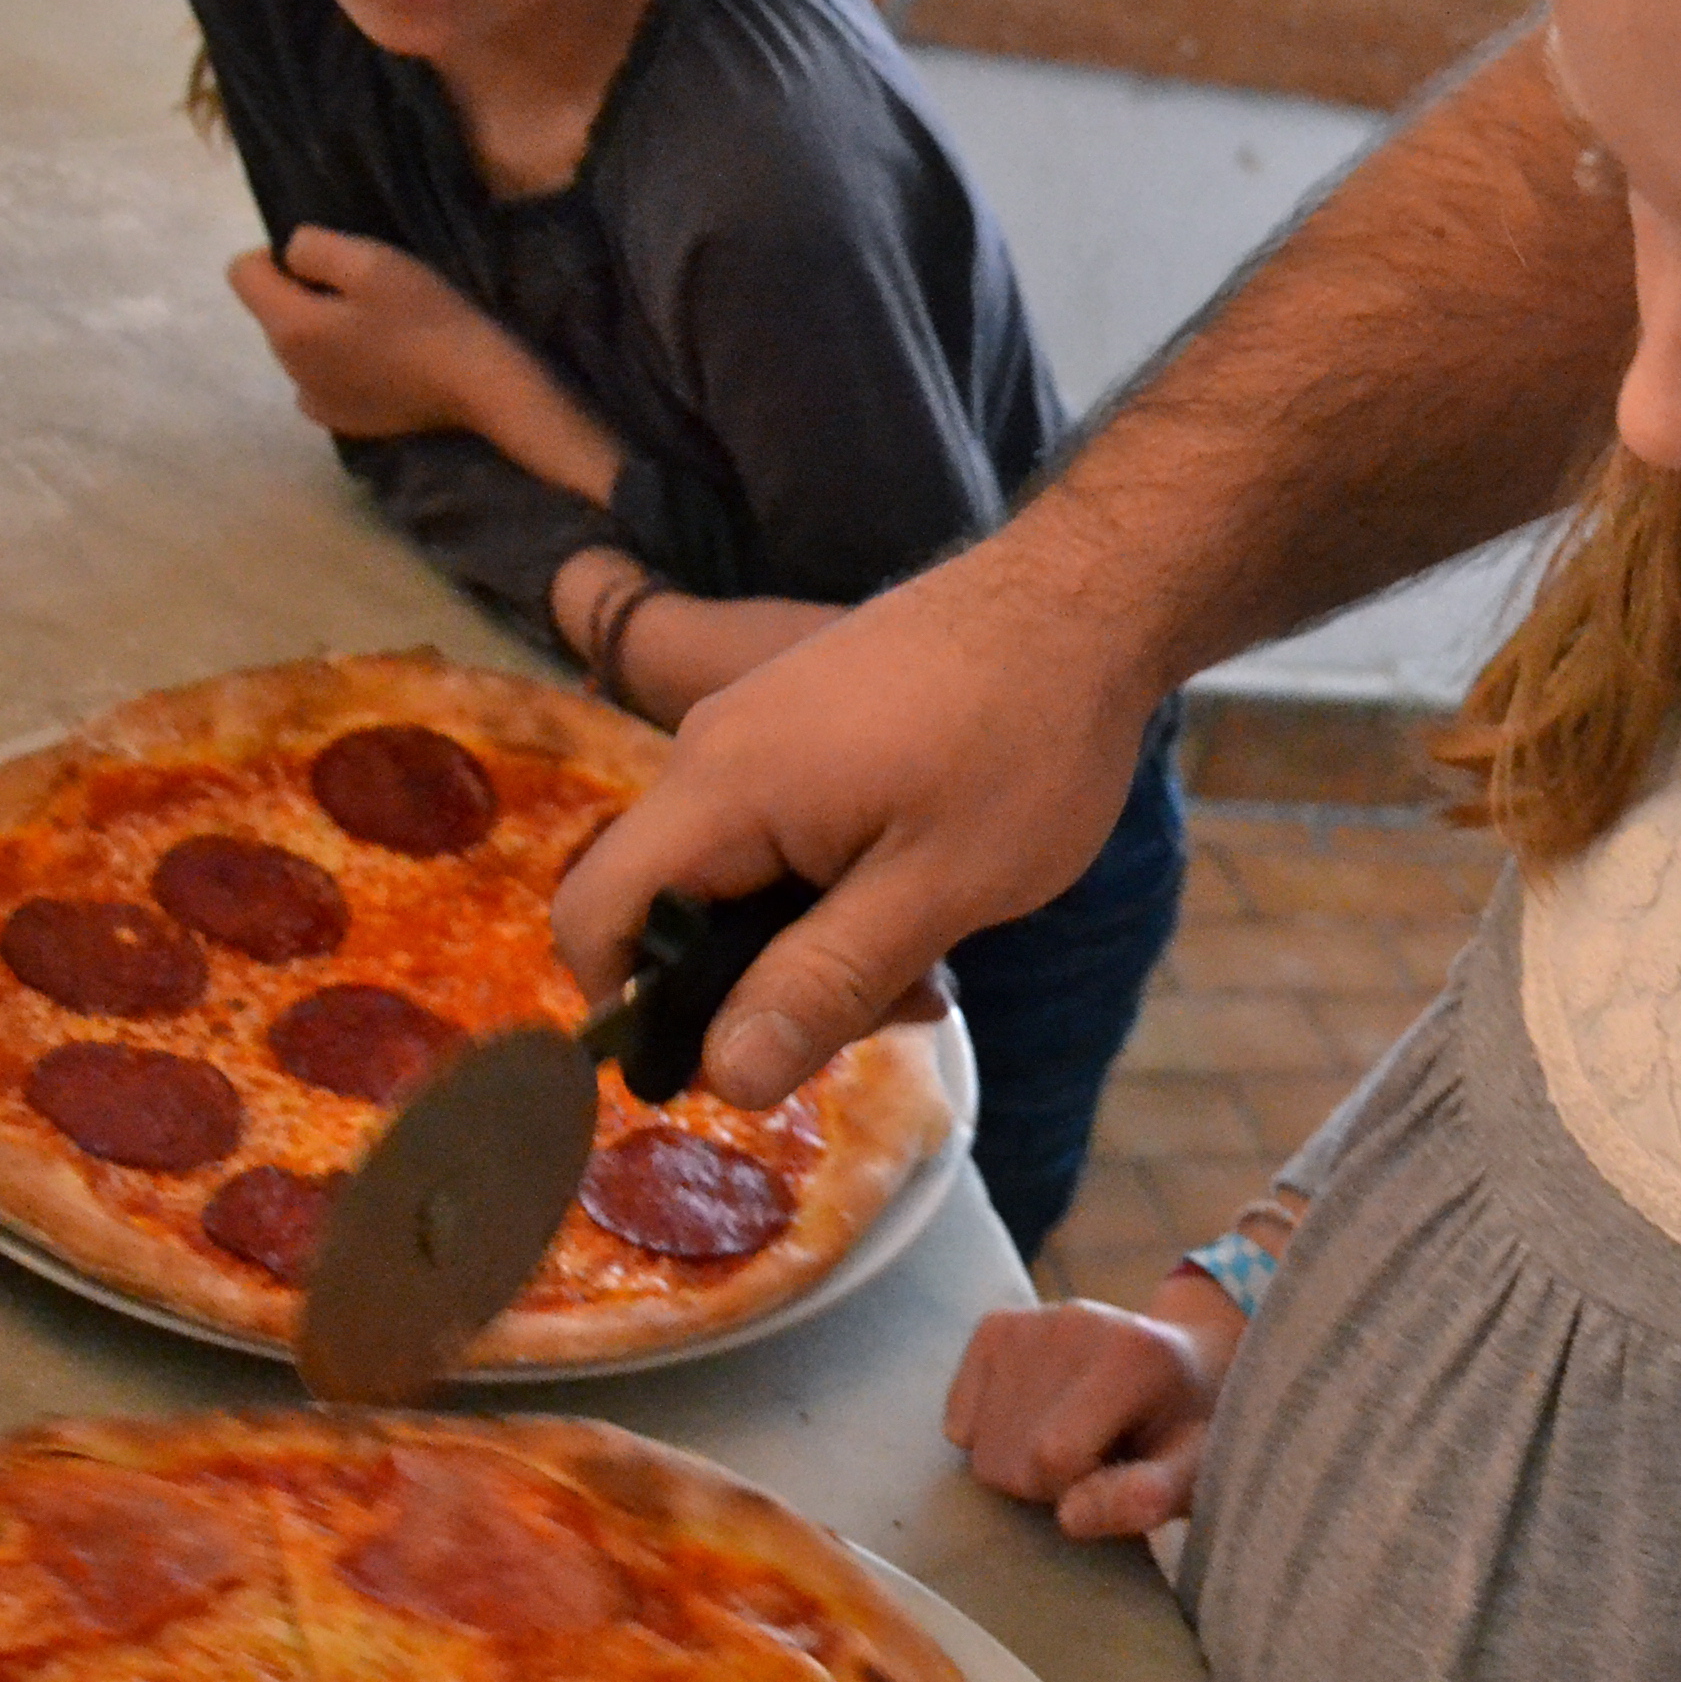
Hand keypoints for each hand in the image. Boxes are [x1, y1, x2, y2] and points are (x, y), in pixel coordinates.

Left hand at [230, 229, 623, 500]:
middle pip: (273, 312)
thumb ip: (314, 248)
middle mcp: (288, 368)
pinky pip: (319, 381)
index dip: (276, 256)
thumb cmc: (425, 317)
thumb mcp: (371, 261)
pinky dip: (339, 367)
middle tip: (365, 295)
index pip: (241, 272)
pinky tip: (379, 365)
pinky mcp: (342, 420)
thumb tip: (292, 255)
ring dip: (323, 332)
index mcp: (288, 326)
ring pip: (298, 346)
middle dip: (304, 296)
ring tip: (379, 330)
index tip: (326, 262)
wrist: (478, 385)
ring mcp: (314, 401)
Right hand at [555, 541, 1165, 1105]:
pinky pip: (785, 839)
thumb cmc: (1024, 741)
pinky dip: (838, 895)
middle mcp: (714, 752)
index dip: (631, 1008)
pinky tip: (927, 911)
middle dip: (761, 987)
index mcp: (721, 787)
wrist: (1085, 601)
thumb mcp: (937, 888)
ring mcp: (761, 734)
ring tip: (929, 970)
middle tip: (889, 1011)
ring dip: (817, 948)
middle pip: (673, 910)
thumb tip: (722, 1080)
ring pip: (741, 884)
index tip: (728, 1065)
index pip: (595, 914)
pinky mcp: (807, 730)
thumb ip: (823, 985)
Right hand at [945, 1283, 1237, 1538]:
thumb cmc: (1190, 1430)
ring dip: (1020, 1464)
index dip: (1078, 1491)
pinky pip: (958, 1423)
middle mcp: (1073, 1322)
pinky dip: (989, 1437)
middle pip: (1010, 1457)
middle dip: (1047, 1482)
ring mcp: (1029, 1321)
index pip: (1053, 1457)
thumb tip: (1073, 1516)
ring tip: (1073, 1439)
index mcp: (1133, 1354)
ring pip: (979, 1448)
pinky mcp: (996, 1327)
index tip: (1115, 1478)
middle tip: (1097, 1461)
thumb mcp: (1193, 1472)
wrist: (1187, 1365)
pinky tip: (1037, 1420)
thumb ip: (1146, 1497)